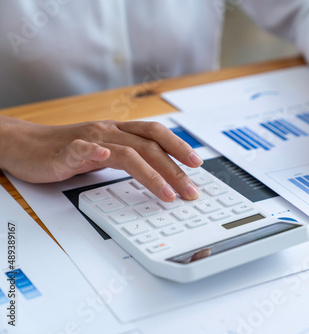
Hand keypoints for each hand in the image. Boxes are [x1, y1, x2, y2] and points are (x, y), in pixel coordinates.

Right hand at [0, 117, 202, 201]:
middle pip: (149, 146)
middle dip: (174, 169)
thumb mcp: (106, 153)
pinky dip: (94, 152)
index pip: (156, 134)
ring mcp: (89, 139)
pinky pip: (81, 148)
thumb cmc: (69, 150)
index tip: (197, 163)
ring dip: (150, 174)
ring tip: (166, 193)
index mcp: (120, 131)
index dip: (178, 146)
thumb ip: (130, 158)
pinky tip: (104, 158)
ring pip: (126, 152)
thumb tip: (161, 174)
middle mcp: (109, 131)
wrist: (27, 145)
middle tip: (189, 190)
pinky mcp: (66, 150)